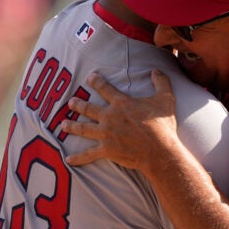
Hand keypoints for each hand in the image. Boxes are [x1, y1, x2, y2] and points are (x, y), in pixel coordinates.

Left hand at [61, 69, 179, 175]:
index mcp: (121, 103)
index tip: (89, 78)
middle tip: (70, 102)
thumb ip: (161, 82)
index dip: (96, 81)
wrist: (159, 151)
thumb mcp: (166, 99)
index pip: (104, 88)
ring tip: (62, 124)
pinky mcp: (106, 150)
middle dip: (78, 105)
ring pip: (83, 128)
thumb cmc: (163, 125)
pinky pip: (88, 154)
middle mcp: (109, 117)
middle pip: (88, 108)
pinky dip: (78, 158)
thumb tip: (156, 70)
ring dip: (71, 126)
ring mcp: (106, 134)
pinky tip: (68, 159)